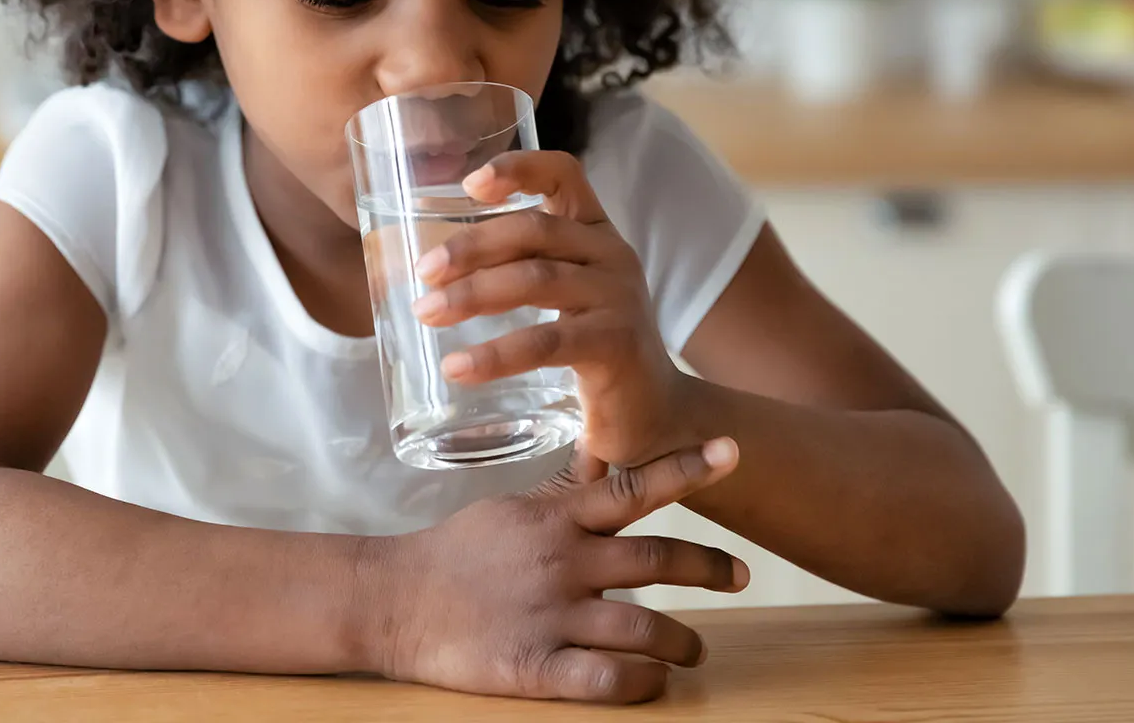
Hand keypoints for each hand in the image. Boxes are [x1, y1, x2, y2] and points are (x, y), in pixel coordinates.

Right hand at [370, 440, 745, 702]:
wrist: (393, 600)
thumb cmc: (455, 552)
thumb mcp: (511, 508)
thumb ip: (563, 492)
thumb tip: (603, 458)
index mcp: (555, 519)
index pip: (632, 487)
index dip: (685, 468)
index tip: (731, 451)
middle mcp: (561, 563)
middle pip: (656, 560)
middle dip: (709, 567)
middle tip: (741, 575)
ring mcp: (550, 616)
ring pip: (643, 627)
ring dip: (684, 640)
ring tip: (697, 649)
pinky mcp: (534, 666)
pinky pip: (607, 680)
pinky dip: (642, 681)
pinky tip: (653, 679)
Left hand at [412, 150, 685, 466]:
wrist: (656, 414)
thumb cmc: (595, 348)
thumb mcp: (564, 296)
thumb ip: (518, 270)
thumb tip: (430, 273)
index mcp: (595, 233)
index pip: (564, 175)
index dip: (519, 168)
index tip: (470, 184)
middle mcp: (612, 255)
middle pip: (534, 230)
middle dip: (471, 246)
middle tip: (424, 272)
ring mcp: (619, 298)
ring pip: (535, 279)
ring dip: (472, 294)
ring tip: (428, 312)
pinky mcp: (617, 345)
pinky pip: (545, 341)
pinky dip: (496, 354)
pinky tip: (458, 368)